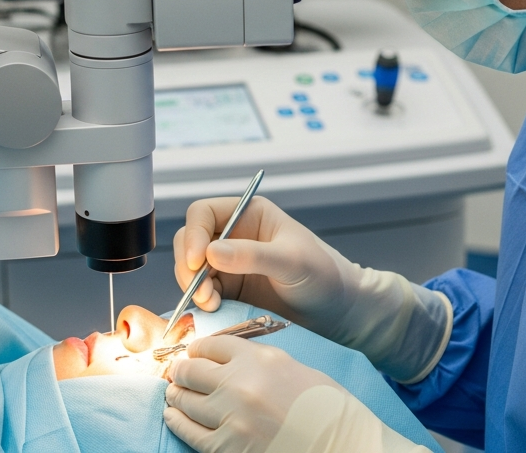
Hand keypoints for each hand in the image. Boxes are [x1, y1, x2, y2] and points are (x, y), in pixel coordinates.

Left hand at [163, 335, 339, 452]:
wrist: (342, 446)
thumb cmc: (325, 407)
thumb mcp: (291, 368)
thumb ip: (255, 361)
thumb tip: (222, 362)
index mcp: (259, 358)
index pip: (210, 345)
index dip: (198, 349)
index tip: (194, 354)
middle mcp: (239, 382)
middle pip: (191, 369)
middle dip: (182, 370)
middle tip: (179, 373)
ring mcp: (230, 416)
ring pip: (184, 399)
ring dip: (177, 394)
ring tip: (175, 393)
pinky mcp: (226, 446)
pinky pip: (189, 431)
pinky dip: (177, 421)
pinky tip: (174, 416)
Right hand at [172, 196, 350, 336]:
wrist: (337, 312)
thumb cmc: (323, 275)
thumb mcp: (291, 261)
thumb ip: (252, 255)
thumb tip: (211, 253)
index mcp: (249, 214)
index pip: (204, 214)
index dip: (194, 235)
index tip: (198, 262)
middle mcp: (234, 236)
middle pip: (190, 241)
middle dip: (188, 265)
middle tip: (200, 291)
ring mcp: (229, 264)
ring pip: (191, 269)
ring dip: (193, 286)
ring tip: (210, 304)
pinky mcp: (229, 290)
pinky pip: (201, 291)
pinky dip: (200, 301)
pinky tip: (214, 310)